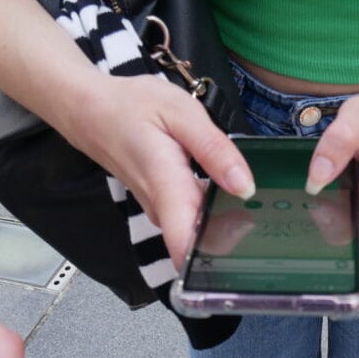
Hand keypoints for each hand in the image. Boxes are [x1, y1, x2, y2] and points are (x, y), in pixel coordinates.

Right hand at [69, 75, 254, 267]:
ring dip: (228, 223)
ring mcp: (160, 212)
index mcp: (166, 185)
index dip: (221, 250)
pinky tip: (230, 191)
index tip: (249, 235)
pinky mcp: (162, 208)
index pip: (186, 244)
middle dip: (238, 236)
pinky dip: (215, 212)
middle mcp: (162, 209)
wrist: (91, 111)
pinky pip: (193, 220)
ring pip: (199, 233)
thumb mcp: (181, 113)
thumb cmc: (132, 107)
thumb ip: (215, 150)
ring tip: (256, 200)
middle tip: (268, 210)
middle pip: (203, 243)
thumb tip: (245, 187)